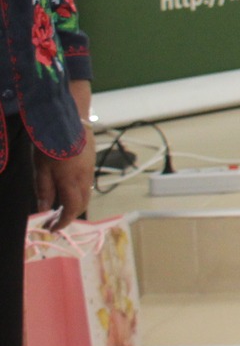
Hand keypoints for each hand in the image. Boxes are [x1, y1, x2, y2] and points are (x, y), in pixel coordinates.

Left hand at [36, 79, 92, 230]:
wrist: (70, 117)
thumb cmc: (51, 143)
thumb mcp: (41, 168)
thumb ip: (44, 190)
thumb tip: (44, 210)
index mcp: (71, 180)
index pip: (72, 209)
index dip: (63, 222)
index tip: (52, 227)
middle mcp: (85, 177)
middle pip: (83, 204)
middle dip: (70, 215)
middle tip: (54, 220)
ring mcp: (90, 169)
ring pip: (86, 193)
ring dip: (74, 203)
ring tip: (58, 206)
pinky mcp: (91, 162)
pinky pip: (87, 183)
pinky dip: (77, 192)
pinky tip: (66, 188)